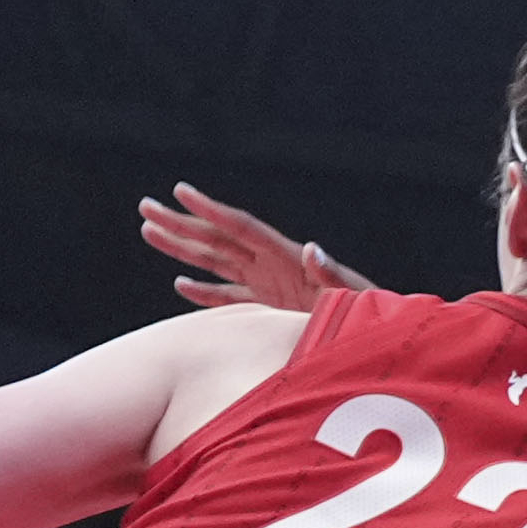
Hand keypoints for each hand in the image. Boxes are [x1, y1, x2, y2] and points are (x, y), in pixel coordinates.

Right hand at [137, 183, 371, 313]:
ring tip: (149, 232)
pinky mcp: (271, 308)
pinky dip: (205, 292)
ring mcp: (270, 286)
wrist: (381, 337)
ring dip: (183, 250)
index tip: (181, 190)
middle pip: (218, 239)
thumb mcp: (352, 295)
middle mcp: (274, 266)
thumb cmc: (370, 314)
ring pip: (216, 263)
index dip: (211, 210)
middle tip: (145, 206)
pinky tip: (180, 284)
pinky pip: (230, 298)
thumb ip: (330, 274)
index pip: (241, 228)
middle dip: (182, 223)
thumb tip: (310, 247)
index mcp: (288, 258)